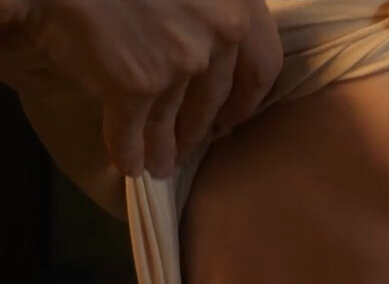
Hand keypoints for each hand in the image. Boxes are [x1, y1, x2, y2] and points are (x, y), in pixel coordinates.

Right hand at [0, 0, 281, 176]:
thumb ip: (203, 5)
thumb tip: (208, 51)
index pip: (262, 63)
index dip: (246, 98)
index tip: (232, 116)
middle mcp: (221, 30)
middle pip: (215, 98)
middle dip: (200, 128)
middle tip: (189, 144)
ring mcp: (181, 58)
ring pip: (175, 120)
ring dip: (165, 149)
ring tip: (157, 164)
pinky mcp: (138, 83)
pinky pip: (135, 131)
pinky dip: (128, 152)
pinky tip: (126, 164)